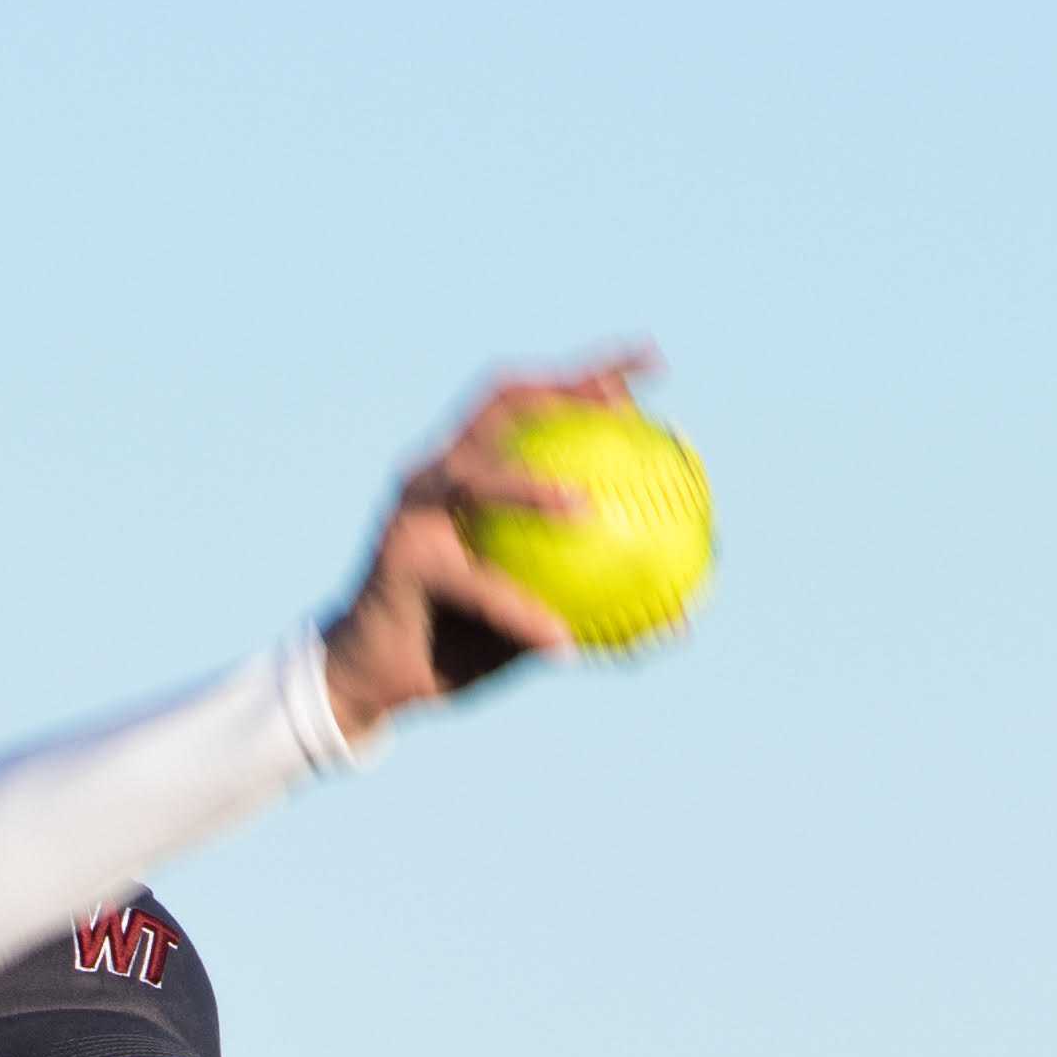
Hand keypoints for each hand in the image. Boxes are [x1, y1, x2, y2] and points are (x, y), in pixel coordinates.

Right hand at [319, 348, 655, 737]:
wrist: (374, 685)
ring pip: (476, 479)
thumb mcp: (534, 624)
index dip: (590, 379)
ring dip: (528, 489)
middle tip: (630, 396)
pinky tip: (562, 641)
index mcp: (470, 471)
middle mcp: (439, 472)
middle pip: (504, 402)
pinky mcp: (400, 559)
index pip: (534, 404)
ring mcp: (414, 509)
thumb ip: (592, 604)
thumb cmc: (456, 648)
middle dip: (568, 385)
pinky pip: (474, 585)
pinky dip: (518, 613)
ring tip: (585, 508)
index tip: (655, 371)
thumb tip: (682, 617)